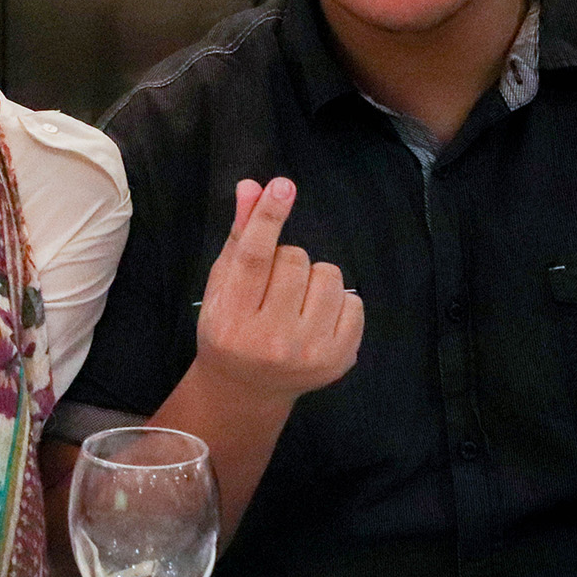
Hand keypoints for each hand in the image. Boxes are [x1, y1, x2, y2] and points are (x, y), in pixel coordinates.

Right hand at [195, 177, 361, 401]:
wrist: (246, 390)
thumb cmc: (229, 329)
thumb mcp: (222, 286)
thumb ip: (239, 236)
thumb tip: (252, 186)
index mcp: (233, 318)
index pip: (254, 258)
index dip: (268, 218)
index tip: (283, 186)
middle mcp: (272, 339)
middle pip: (295, 260)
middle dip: (286, 260)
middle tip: (273, 287)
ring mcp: (310, 352)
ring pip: (329, 276)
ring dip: (313, 278)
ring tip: (296, 301)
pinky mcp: (340, 359)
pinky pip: (354, 302)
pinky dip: (337, 302)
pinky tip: (316, 319)